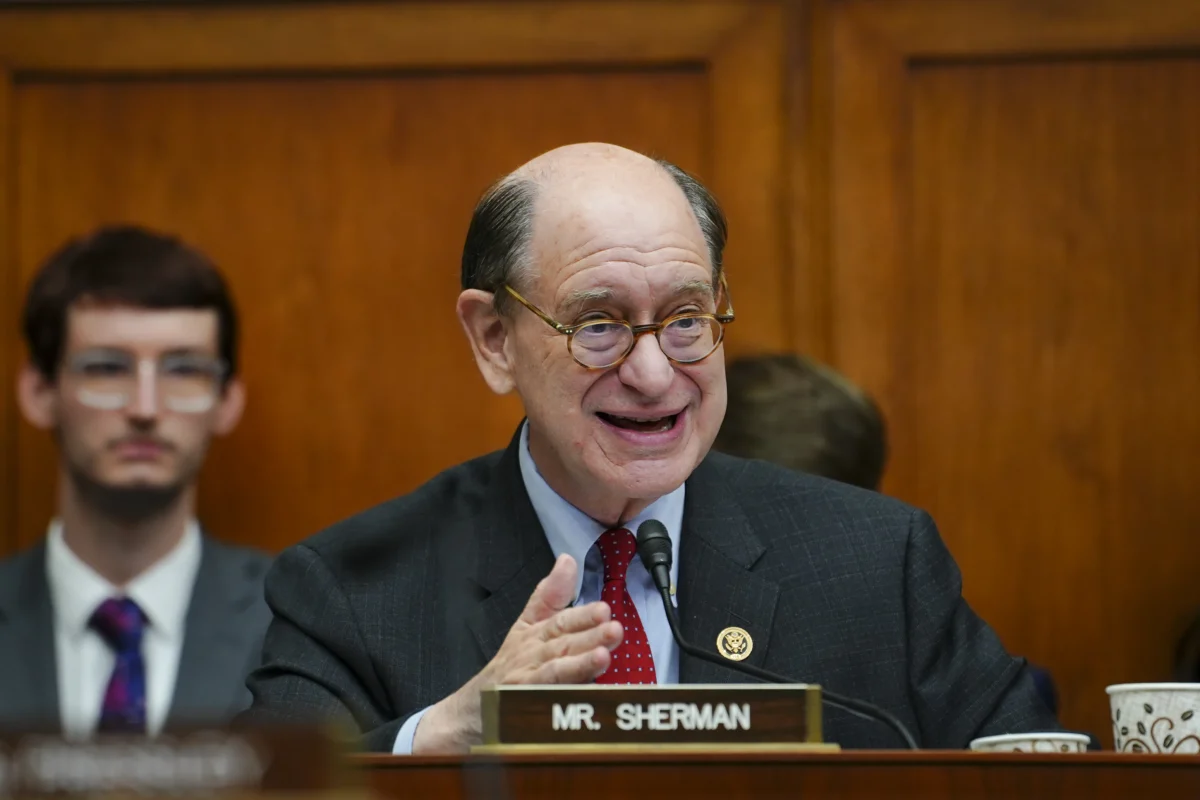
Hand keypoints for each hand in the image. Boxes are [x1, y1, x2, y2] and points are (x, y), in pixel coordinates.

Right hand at [412, 554, 621, 753]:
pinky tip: (587, 699)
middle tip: (613, 629)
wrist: (472, 711)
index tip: (603, 610)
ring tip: (603, 657)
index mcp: (535, 634)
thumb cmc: (509, 666)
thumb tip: (567, 560)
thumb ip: (550, 595)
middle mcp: (531, 657)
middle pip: (560, 646)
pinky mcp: (524, 712)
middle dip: (587, 637)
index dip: (581, 616)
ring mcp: (527, 686)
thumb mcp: (526, 625)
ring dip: (578, 666)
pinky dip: (563, 702)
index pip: (559, 622)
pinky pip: (545, 707)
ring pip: (554, 675)